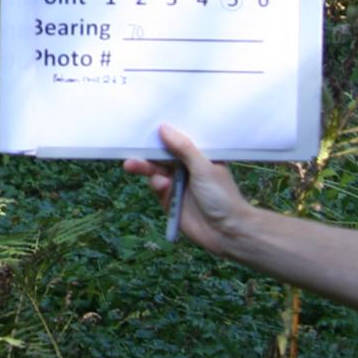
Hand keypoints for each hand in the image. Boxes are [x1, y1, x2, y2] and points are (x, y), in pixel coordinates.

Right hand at [122, 124, 252, 254]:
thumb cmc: (222, 196)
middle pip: (161, 156)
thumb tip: (163, 127)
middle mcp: (187, 168)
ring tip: (132, 165)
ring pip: (155, 171)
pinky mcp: (170, 200)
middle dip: (146, 154)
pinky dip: (156, 186)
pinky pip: (156, 188)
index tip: (144, 125)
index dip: (162, 134)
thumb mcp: (203, 168)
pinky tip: (162, 186)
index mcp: (199, 156)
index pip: (177, 140)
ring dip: (145, 168)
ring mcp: (178, 184)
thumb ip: (183, 148)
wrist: (227, 232)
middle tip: (129, 151)